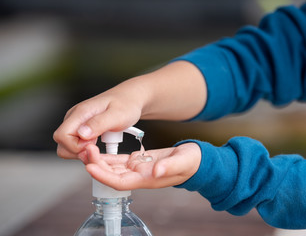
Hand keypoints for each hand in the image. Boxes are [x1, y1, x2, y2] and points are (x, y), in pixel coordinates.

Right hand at [53, 77, 146, 160]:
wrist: (131, 99)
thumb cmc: (127, 105)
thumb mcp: (117, 115)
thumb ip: (99, 123)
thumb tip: (82, 134)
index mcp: (80, 113)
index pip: (61, 136)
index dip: (76, 146)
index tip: (94, 143)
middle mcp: (74, 118)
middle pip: (61, 143)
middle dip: (78, 151)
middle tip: (97, 145)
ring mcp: (77, 123)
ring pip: (67, 146)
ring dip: (83, 150)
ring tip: (100, 142)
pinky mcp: (82, 128)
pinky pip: (76, 144)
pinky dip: (87, 148)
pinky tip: (100, 142)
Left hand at [84, 142, 201, 189]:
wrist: (194, 159)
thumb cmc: (191, 162)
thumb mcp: (183, 161)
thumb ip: (170, 166)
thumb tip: (156, 171)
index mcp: (148, 179)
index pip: (121, 182)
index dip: (104, 176)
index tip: (90, 166)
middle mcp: (139, 176)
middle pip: (112, 175)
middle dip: (97, 165)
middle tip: (85, 150)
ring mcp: (137, 169)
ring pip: (113, 167)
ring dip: (99, 160)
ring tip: (88, 148)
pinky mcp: (138, 160)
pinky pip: (119, 161)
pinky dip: (108, 157)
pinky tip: (98, 149)